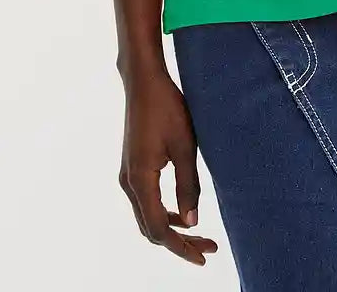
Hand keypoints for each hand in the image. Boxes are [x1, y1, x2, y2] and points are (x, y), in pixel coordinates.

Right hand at [118, 69, 218, 267]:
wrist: (144, 82)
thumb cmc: (167, 108)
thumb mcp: (185, 147)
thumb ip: (188, 186)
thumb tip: (192, 223)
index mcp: (141, 180)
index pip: (159, 228)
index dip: (182, 247)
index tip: (204, 255)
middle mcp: (129, 182)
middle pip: (151, 228)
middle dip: (179, 243)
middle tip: (208, 247)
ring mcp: (128, 176)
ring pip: (147, 217)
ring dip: (172, 229)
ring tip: (199, 236)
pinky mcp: (132, 168)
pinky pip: (146, 202)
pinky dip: (163, 213)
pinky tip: (182, 212)